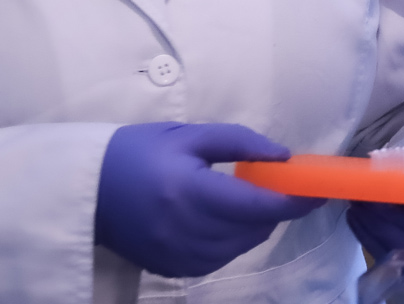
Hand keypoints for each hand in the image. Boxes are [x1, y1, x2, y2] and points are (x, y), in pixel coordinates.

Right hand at [95, 122, 324, 277]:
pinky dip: (231, 240)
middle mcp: (186, 232)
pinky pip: (220, 258)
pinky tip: (217, 217)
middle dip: (272, 208)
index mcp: (189, 192)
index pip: (258, 206)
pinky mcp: (172, 269)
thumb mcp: (187, 134)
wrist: (86, 189)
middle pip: (255, 229)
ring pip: (241, 246)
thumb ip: (239, 142)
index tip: (317, 189)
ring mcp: (178, 257)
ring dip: (252, 224)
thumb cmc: (138, 151)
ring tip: (237, 197)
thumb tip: (284, 157)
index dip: (294, 200)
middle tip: (272, 183)